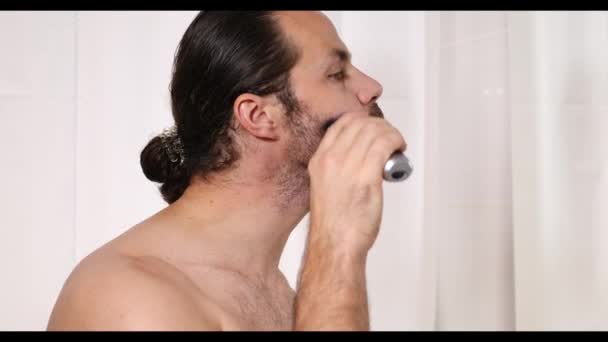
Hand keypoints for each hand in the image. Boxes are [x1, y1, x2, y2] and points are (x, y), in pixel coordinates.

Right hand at [307, 111, 406, 256]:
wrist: (335, 245)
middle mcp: (331, 159)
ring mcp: (347, 167)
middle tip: (391, 137)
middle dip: (381, 126)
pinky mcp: (366, 178)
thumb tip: (360, 158)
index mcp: (319, 160)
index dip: (364, 121)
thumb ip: (338, 168)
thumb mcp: (325, 186)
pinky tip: (400, 149)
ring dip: (391, 133)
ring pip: (374, 131)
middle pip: (361, 124)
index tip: (375, 129)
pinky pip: (384, 145)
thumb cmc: (334, 224)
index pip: (343, 123)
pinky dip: (396, 141)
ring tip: (397, 145)